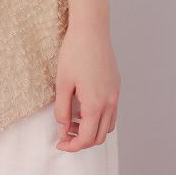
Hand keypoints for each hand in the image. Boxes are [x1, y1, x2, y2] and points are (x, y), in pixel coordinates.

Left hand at [53, 17, 119, 151]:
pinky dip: (99, 117)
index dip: (72, 145)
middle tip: (64, 134)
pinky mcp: (116, 85)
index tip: (59, 143)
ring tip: (73, 121)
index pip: (87, 138)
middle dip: (82, 140)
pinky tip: (84, 107)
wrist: (91, 29)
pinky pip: (111, 111)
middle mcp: (110, 102)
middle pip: (100, 136)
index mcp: (96, 104)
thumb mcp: (62, 82)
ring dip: (92, 130)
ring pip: (108, 126)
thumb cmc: (74, 52)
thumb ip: (61, 109)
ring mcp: (115, 94)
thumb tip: (62, 129)